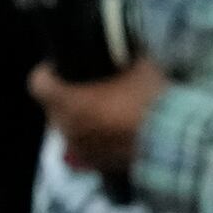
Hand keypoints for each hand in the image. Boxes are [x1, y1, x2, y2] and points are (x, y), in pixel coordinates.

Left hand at [29, 56, 169, 189]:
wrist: (174, 141)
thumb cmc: (150, 99)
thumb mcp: (137, 64)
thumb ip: (117, 54)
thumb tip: (115, 45)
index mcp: (69, 103)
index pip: (38, 84)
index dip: (48, 72)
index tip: (63, 66)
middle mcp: (68, 129)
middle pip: (53, 108)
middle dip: (65, 97)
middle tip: (88, 87)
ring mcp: (81, 151)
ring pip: (68, 129)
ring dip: (79, 119)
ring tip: (101, 110)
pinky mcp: (97, 166)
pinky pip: (84, 148)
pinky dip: (92, 138)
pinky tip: (112, 130)